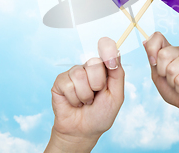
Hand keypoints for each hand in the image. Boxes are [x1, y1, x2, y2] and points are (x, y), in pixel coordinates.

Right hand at [45, 37, 123, 152]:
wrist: (83, 131)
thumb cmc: (101, 114)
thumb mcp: (116, 95)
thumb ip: (118, 73)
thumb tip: (116, 53)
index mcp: (105, 68)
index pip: (107, 48)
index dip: (108, 48)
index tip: (111, 61)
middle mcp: (89, 68)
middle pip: (94, 63)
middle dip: (98, 84)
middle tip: (96, 95)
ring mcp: (74, 73)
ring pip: (80, 75)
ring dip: (85, 95)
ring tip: (85, 101)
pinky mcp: (60, 81)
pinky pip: (68, 84)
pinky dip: (74, 99)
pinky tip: (74, 103)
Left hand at [143, 32, 178, 152]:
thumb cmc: (173, 90)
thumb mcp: (157, 75)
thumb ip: (152, 59)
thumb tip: (145, 42)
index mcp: (170, 50)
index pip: (158, 37)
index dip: (152, 49)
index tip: (153, 63)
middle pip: (163, 54)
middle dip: (162, 72)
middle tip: (171, 79)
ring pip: (172, 69)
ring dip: (172, 83)